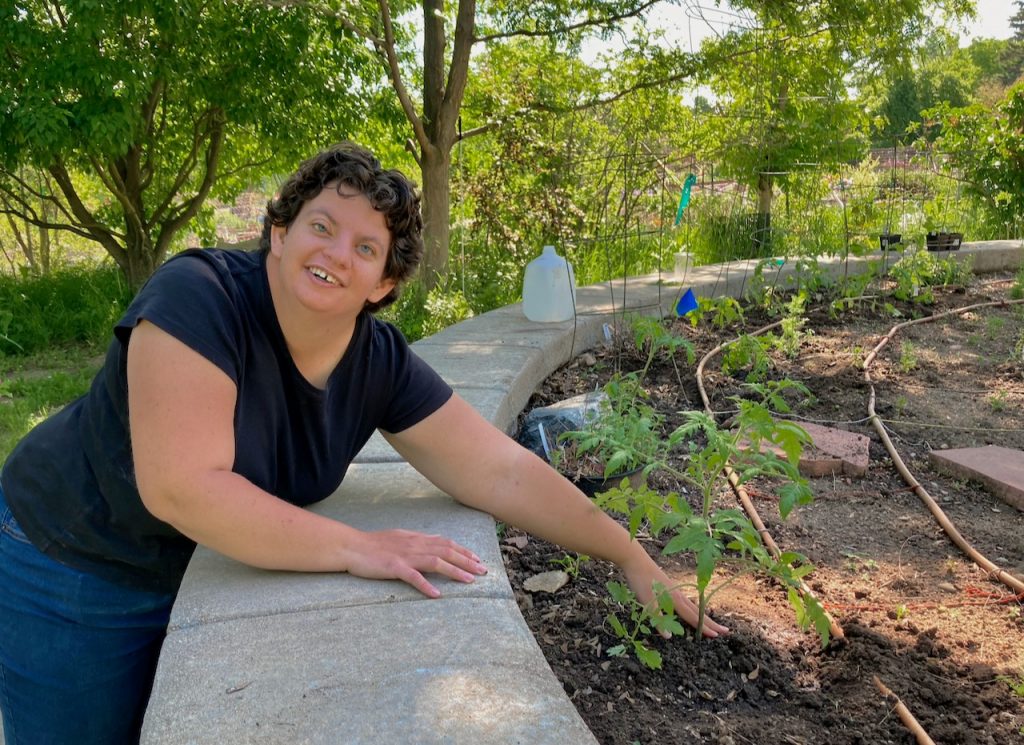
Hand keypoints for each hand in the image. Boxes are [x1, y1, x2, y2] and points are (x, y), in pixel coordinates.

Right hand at [341, 528, 487, 597]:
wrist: (352, 546)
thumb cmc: (374, 544)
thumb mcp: (400, 537)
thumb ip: (418, 540)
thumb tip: (436, 541)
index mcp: (417, 538)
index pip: (446, 543)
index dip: (464, 551)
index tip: (478, 559)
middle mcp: (415, 545)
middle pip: (447, 551)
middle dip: (467, 561)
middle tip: (483, 571)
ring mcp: (405, 556)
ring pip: (436, 562)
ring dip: (455, 571)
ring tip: (469, 581)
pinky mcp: (394, 567)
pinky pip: (413, 577)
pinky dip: (426, 585)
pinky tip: (437, 594)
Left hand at [620, 552, 728, 638]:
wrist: (636, 559)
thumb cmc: (641, 581)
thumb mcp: (647, 603)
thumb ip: (658, 619)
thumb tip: (669, 637)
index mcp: (675, 600)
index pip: (693, 617)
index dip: (705, 628)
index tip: (718, 635)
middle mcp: (678, 595)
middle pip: (697, 612)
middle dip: (711, 623)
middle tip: (726, 631)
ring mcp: (675, 589)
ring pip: (693, 605)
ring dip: (703, 615)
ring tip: (712, 623)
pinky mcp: (669, 586)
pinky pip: (686, 600)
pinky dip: (693, 608)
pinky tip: (690, 608)